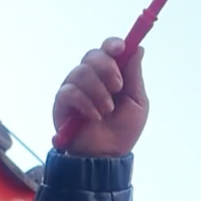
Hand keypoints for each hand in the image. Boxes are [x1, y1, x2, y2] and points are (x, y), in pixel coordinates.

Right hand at [52, 37, 147, 156]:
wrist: (106, 156)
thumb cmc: (123, 131)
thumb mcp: (137, 103)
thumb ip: (134, 76)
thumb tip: (138, 48)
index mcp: (110, 75)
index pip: (107, 50)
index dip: (112, 44)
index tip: (120, 48)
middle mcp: (91, 78)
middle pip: (92, 55)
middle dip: (107, 68)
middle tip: (117, 87)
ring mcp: (75, 88)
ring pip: (81, 72)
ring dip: (99, 92)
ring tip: (107, 111)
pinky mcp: (62, 102)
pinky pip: (70, 91)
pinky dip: (85, 103)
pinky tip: (94, 117)